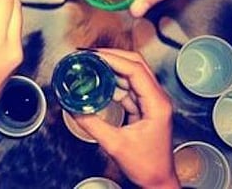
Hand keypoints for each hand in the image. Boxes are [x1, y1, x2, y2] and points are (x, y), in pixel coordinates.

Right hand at [73, 49, 178, 188]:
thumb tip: (74, 108)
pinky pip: (127, 87)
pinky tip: (97, 82)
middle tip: (89, 54)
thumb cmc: (147, 166)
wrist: (158, 181)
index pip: (135, 69)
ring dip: (110, 67)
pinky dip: (112, 82)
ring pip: (131, 74)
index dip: (113, 58)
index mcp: (156, 103)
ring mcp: (151, 101)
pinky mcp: (144, 107)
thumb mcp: (115, 145)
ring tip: (90, 64)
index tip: (93, 55)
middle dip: (112, 56)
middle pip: (135, 64)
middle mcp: (157, 98)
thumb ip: (93, 124)